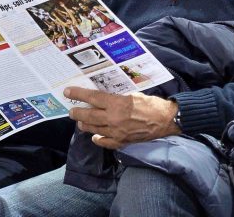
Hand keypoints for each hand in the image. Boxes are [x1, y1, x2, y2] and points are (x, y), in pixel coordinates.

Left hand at [65, 86, 179, 149]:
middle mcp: (113, 119)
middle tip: (71, 110)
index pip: (92, 98)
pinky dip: (98, 139)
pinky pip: (105, 142)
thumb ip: (117, 98)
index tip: (68, 92)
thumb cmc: (151, 104)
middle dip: (77, 112)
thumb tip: (104, 98)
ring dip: (85, 125)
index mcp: (116, 104)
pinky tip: (95, 136)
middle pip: (89, 115)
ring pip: (94, 129)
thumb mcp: (132, 95)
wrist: (166, 120)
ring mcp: (117, 132)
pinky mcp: (122, 142)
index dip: (78, 94)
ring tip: (80, 121)